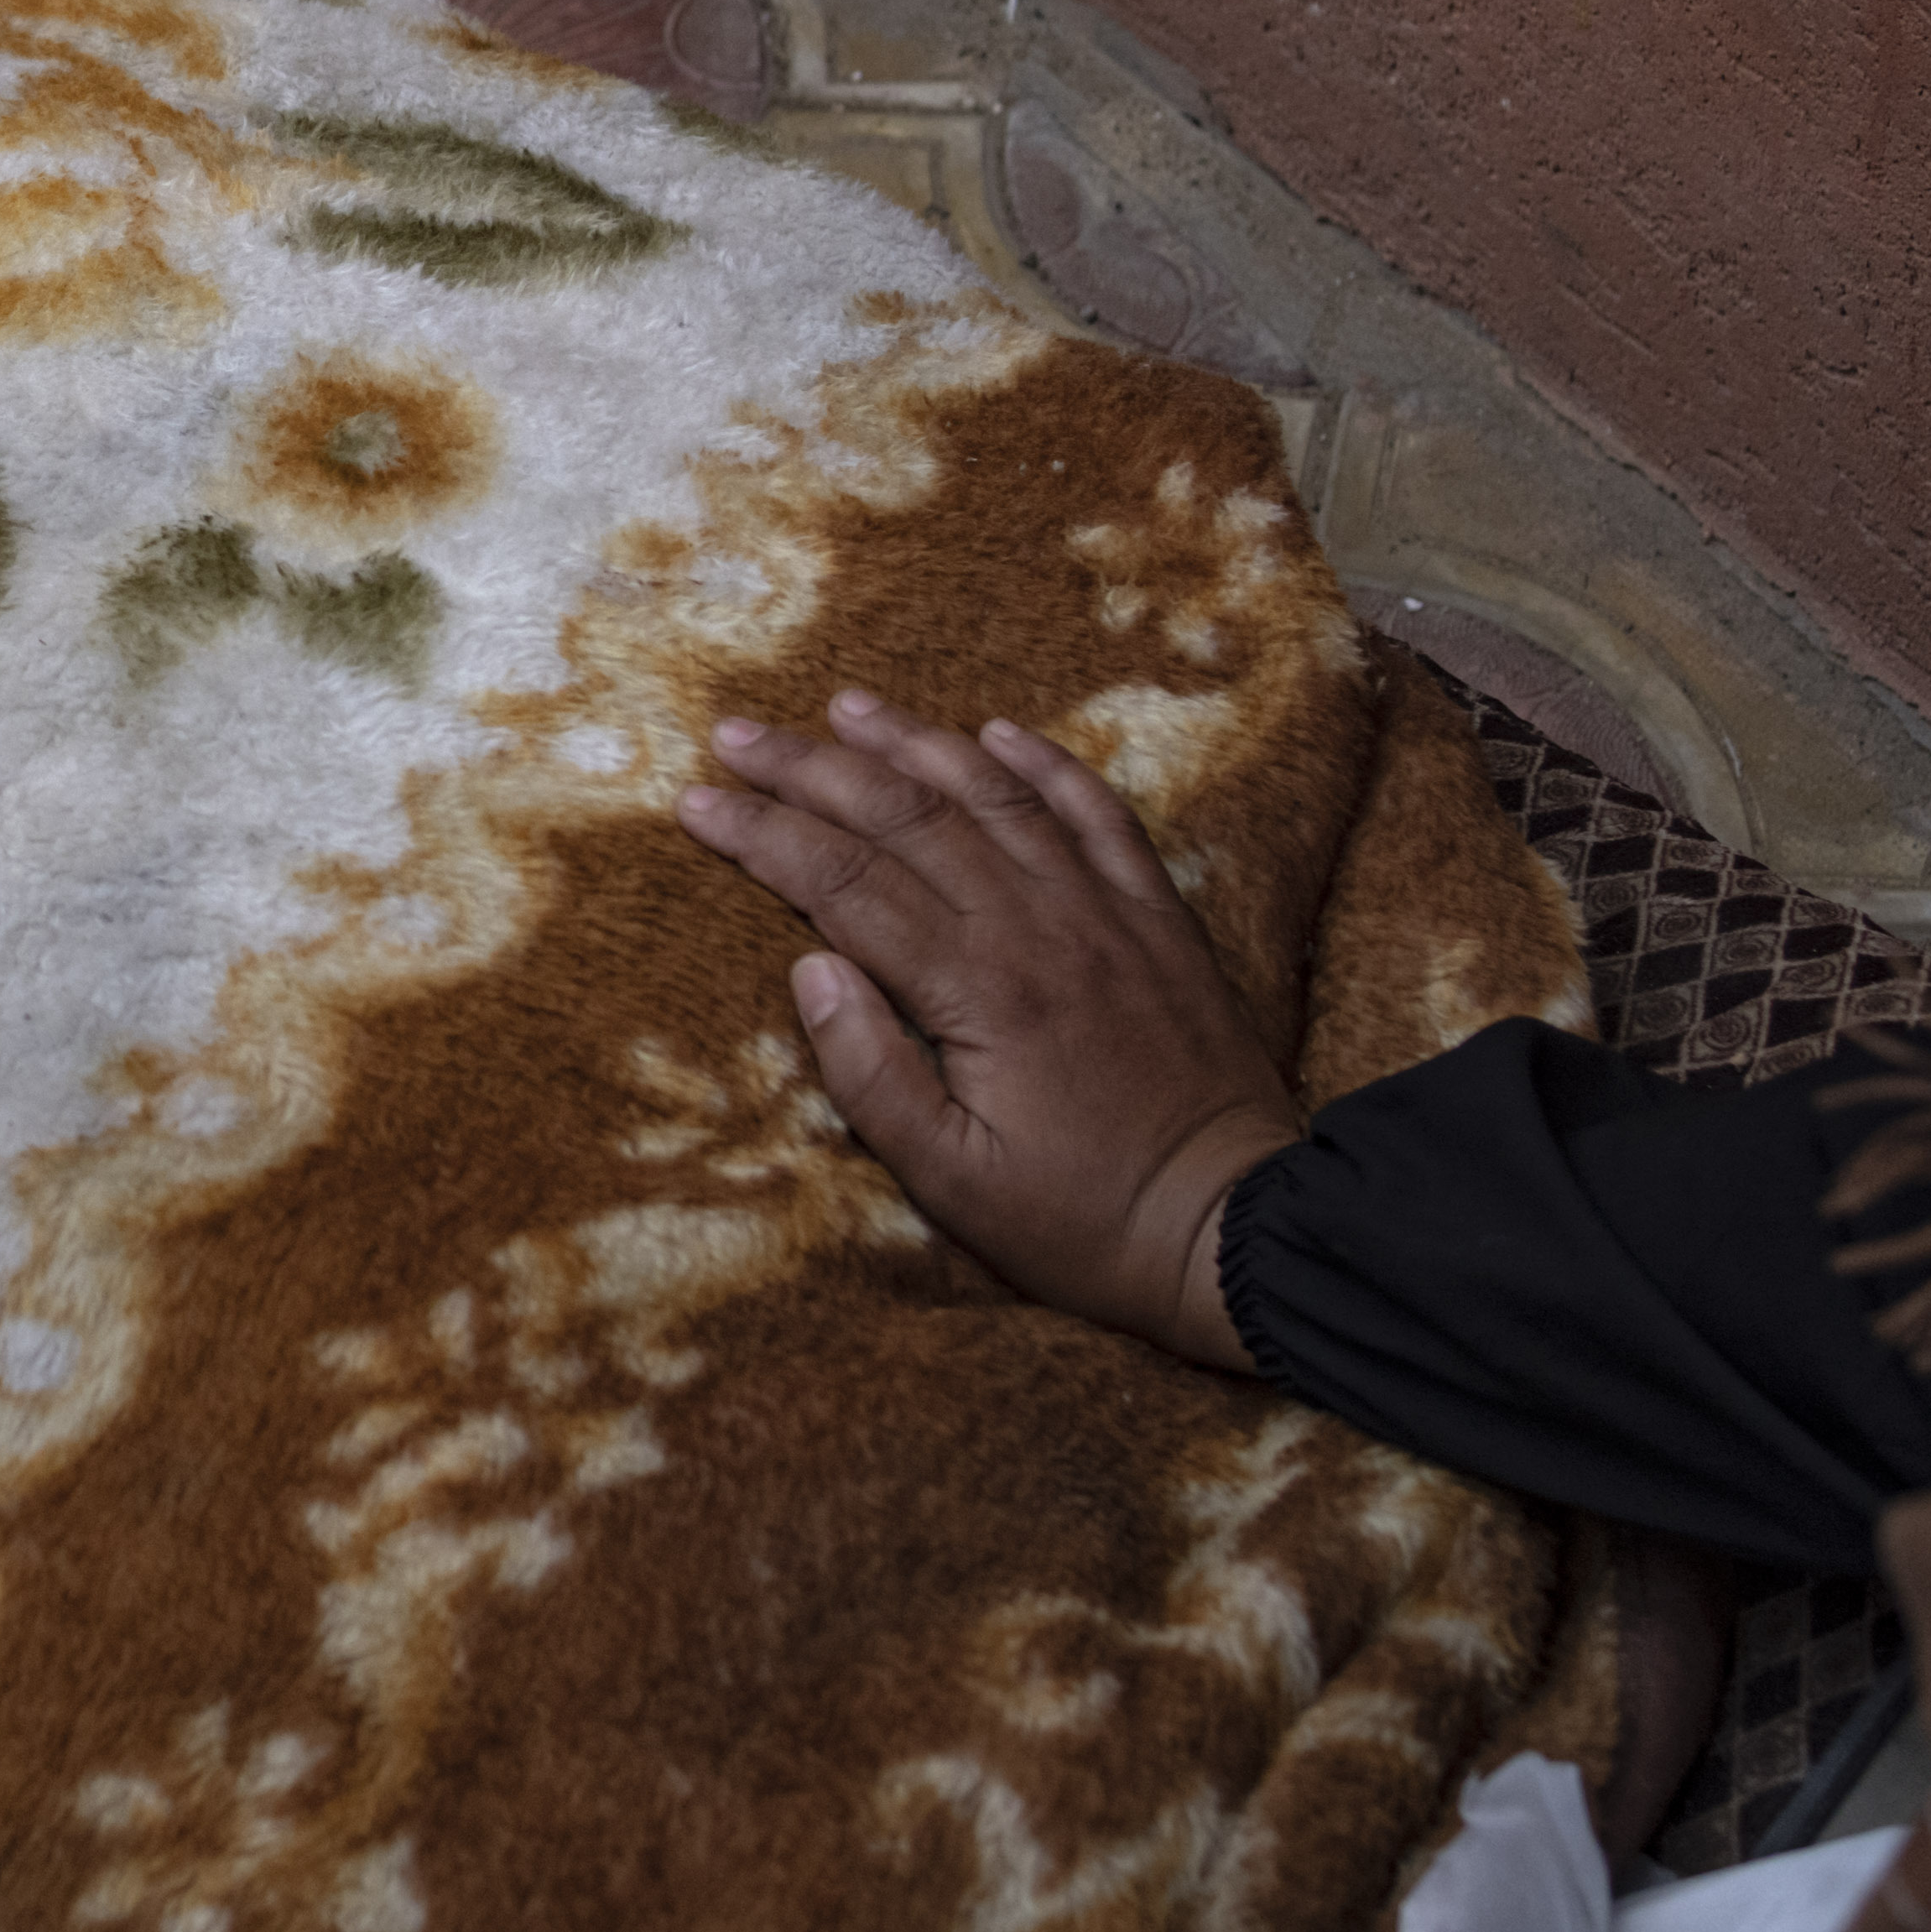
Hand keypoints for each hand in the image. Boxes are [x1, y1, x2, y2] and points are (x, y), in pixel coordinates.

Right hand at [682, 695, 1296, 1370]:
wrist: (1234, 1228)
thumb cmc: (1080, 1222)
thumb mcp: (952, 1182)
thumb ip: (871, 1073)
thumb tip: (810, 968)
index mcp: (978, 991)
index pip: (843, 885)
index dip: (762, 835)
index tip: (696, 801)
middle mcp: (1038, 927)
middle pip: (905, 818)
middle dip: (811, 768)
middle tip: (737, 731)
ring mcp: (1105, 912)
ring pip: (994, 797)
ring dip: (914, 742)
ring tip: (845, 703)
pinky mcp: (1159, 919)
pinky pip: (1099, 815)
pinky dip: (1048, 765)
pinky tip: (999, 732)